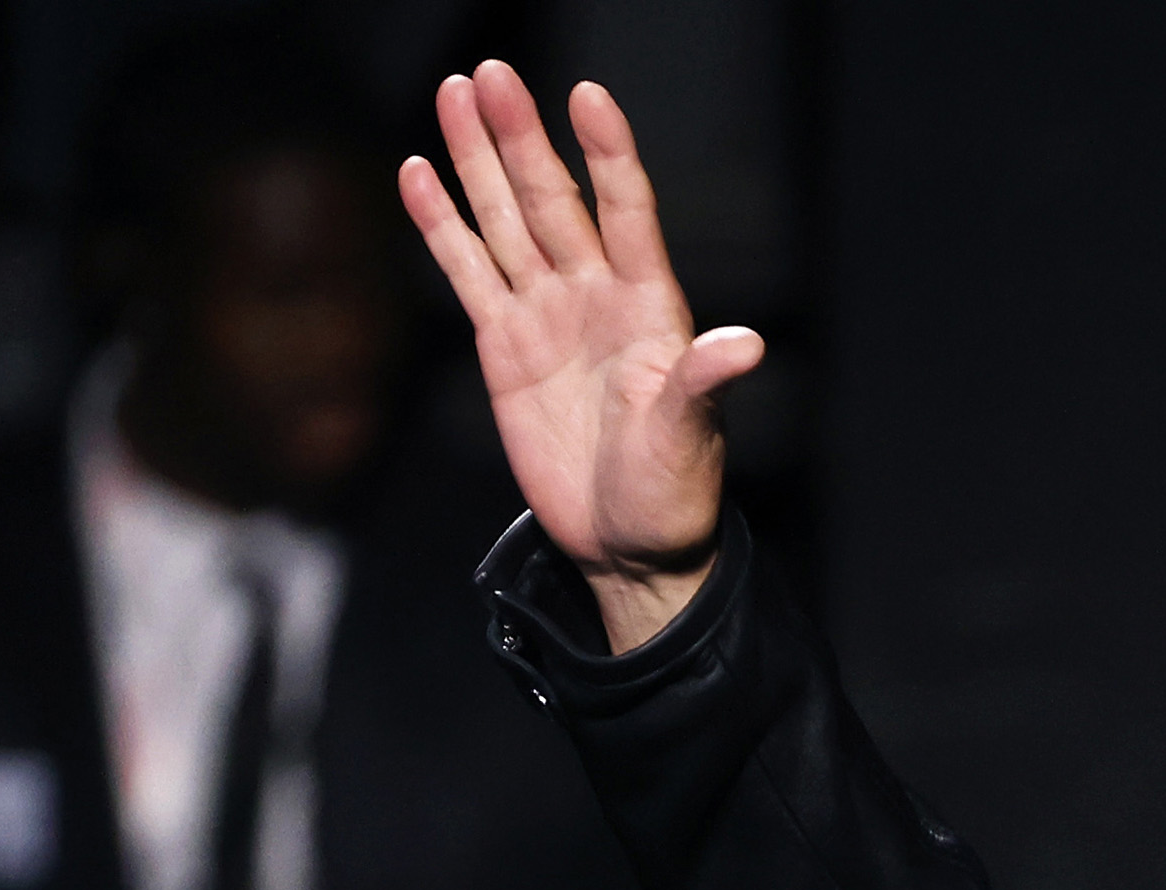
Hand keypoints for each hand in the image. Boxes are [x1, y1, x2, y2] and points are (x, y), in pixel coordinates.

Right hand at [399, 64, 760, 651]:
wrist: (627, 542)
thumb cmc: (673, 492)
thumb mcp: (690, 437)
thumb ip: (704, 382)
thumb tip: (745, 345)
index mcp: (650, 308)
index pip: (628, 211)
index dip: (608, 155)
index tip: (588, 95)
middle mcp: (596, 296)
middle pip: (552, 200)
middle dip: (520, 138)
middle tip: (490, 72)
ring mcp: (546, 314)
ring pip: (505, 221)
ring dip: (478, 160)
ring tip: (453, 93)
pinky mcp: (504, 344)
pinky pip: (468, 270)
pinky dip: (442, 224)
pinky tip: (420, 172)